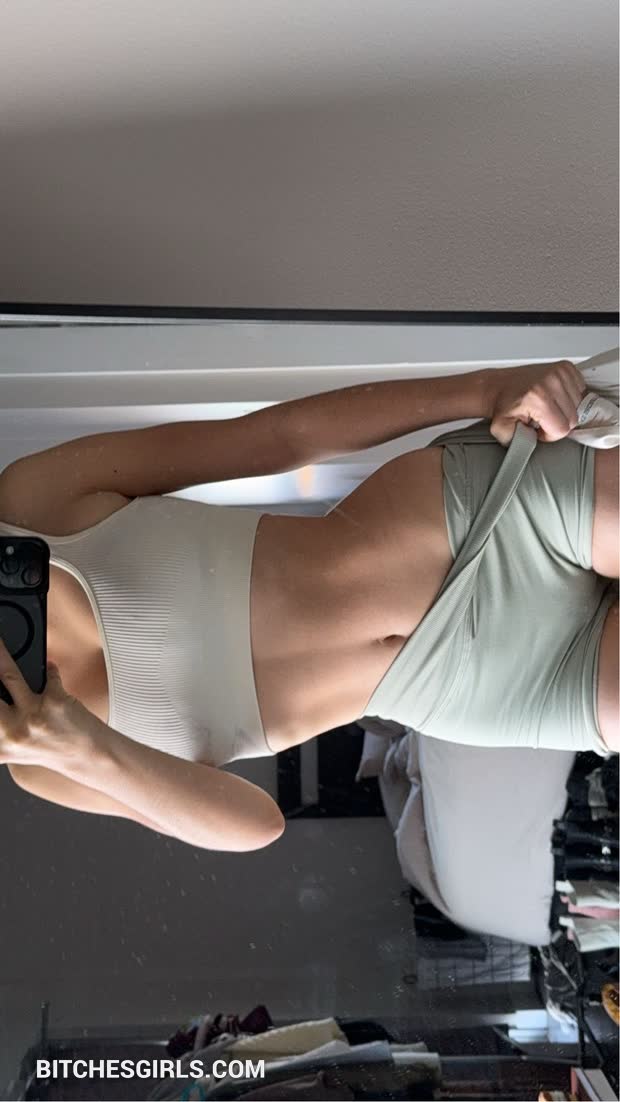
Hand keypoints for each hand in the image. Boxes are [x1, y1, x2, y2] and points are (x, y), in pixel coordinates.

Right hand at [0, 638, 88, 765]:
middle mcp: (12, 732)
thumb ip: (0, 727)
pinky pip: (48, 673)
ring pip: (7, 674)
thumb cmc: (49, 747)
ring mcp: (33, 715)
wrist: (87, 755)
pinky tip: (49, 667)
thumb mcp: (14, 746)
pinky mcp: (54, 701)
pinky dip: (50, 669)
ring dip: (1, 654)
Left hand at [487, 359, 586, 445]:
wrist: (497, 385)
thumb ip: (520, 442)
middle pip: (573, 418)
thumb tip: (532, 446)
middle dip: (557, 423)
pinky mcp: (566, 367)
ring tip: (545, 407)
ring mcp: (560, 372)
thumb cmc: (501, 405)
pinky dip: (569, 397)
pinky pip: (580, 391)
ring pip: (579, 405)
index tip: (538, 428)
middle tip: (540, 418)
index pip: (563, 429)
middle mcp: (552, 381)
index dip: (549, 434)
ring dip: (564, 410)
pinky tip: (554, 398)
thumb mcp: (503, 430)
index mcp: (538, 398)